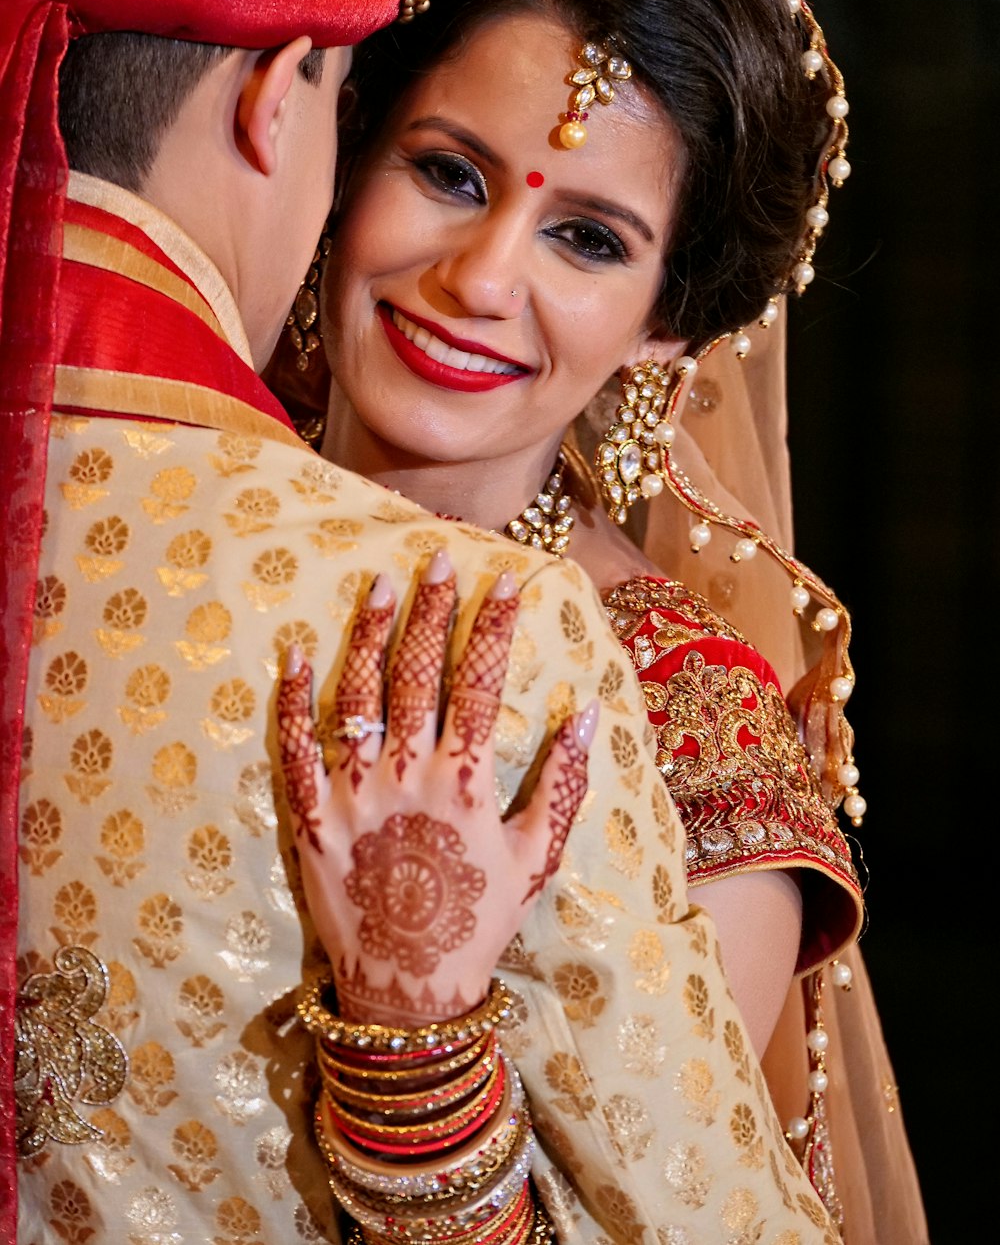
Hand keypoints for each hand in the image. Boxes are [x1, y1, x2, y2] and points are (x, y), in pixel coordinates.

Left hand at [278, 550, 596, 1025]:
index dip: (495, 626)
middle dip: (432, 609)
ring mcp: (353, 792)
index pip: (483, 681)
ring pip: (359, 693)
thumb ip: (563, 783)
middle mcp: (407, 774)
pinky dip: (292, 698)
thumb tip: (589, 713)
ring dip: (371, 634)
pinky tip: (296, 652)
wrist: (410, 988)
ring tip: (381, 584)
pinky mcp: (311, 815)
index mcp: (465, 780)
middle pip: (419, 672)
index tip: (506, 582)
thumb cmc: (480, 920)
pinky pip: (296, 747)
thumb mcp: (536, 857)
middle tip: (438, 558)